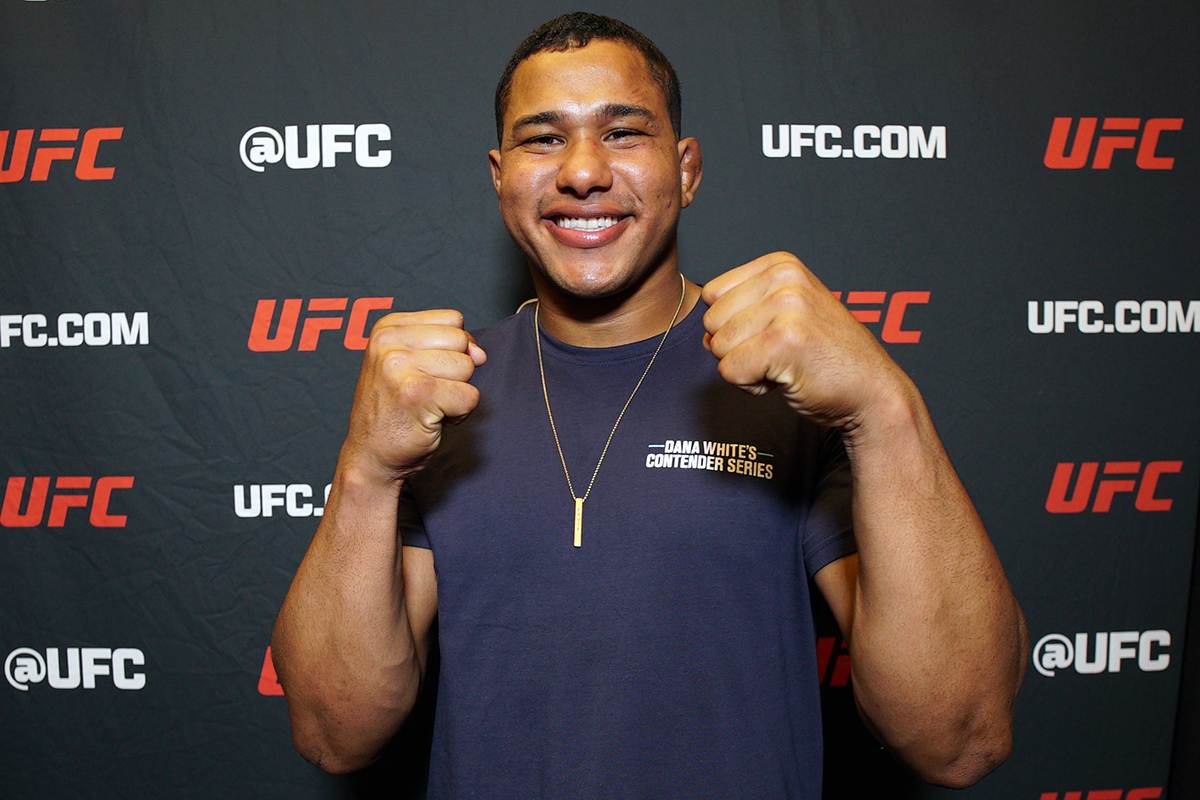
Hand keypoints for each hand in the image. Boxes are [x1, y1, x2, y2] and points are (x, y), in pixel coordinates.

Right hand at [340, 309, 486, 484]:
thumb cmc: (393, 410)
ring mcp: (400, 367)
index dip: (452, 349)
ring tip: (428, 405)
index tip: (425, 371)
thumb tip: (479, 353)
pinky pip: (469, 396)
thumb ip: (447, 346)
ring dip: (457, 393)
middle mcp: (389, 343)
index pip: (453, 320)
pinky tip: (432, 420)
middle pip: (461, 341)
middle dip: (455, 371)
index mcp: (387, 328)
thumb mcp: (410, 363)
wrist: (370, 456)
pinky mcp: (418, 394)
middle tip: (426, 393)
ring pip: (467, 367)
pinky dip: (459, 414)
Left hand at [701, 252, 906, 429]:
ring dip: (745, 367)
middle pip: (711, 321)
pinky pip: (730, 370)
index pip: (712, 294)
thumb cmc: (827, 358)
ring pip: (718, 347)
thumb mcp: (788, 313)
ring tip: (783, 364)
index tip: (771, 334)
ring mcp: (786, 307)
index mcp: (781, 265)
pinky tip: (784, 379)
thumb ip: (746, 309)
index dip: (734, 325)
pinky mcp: (783, 341)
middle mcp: (784, 278)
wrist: (872, 391)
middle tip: (778, 354)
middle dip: (736, 347)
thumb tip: (705, 331)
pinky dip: (751, 385)